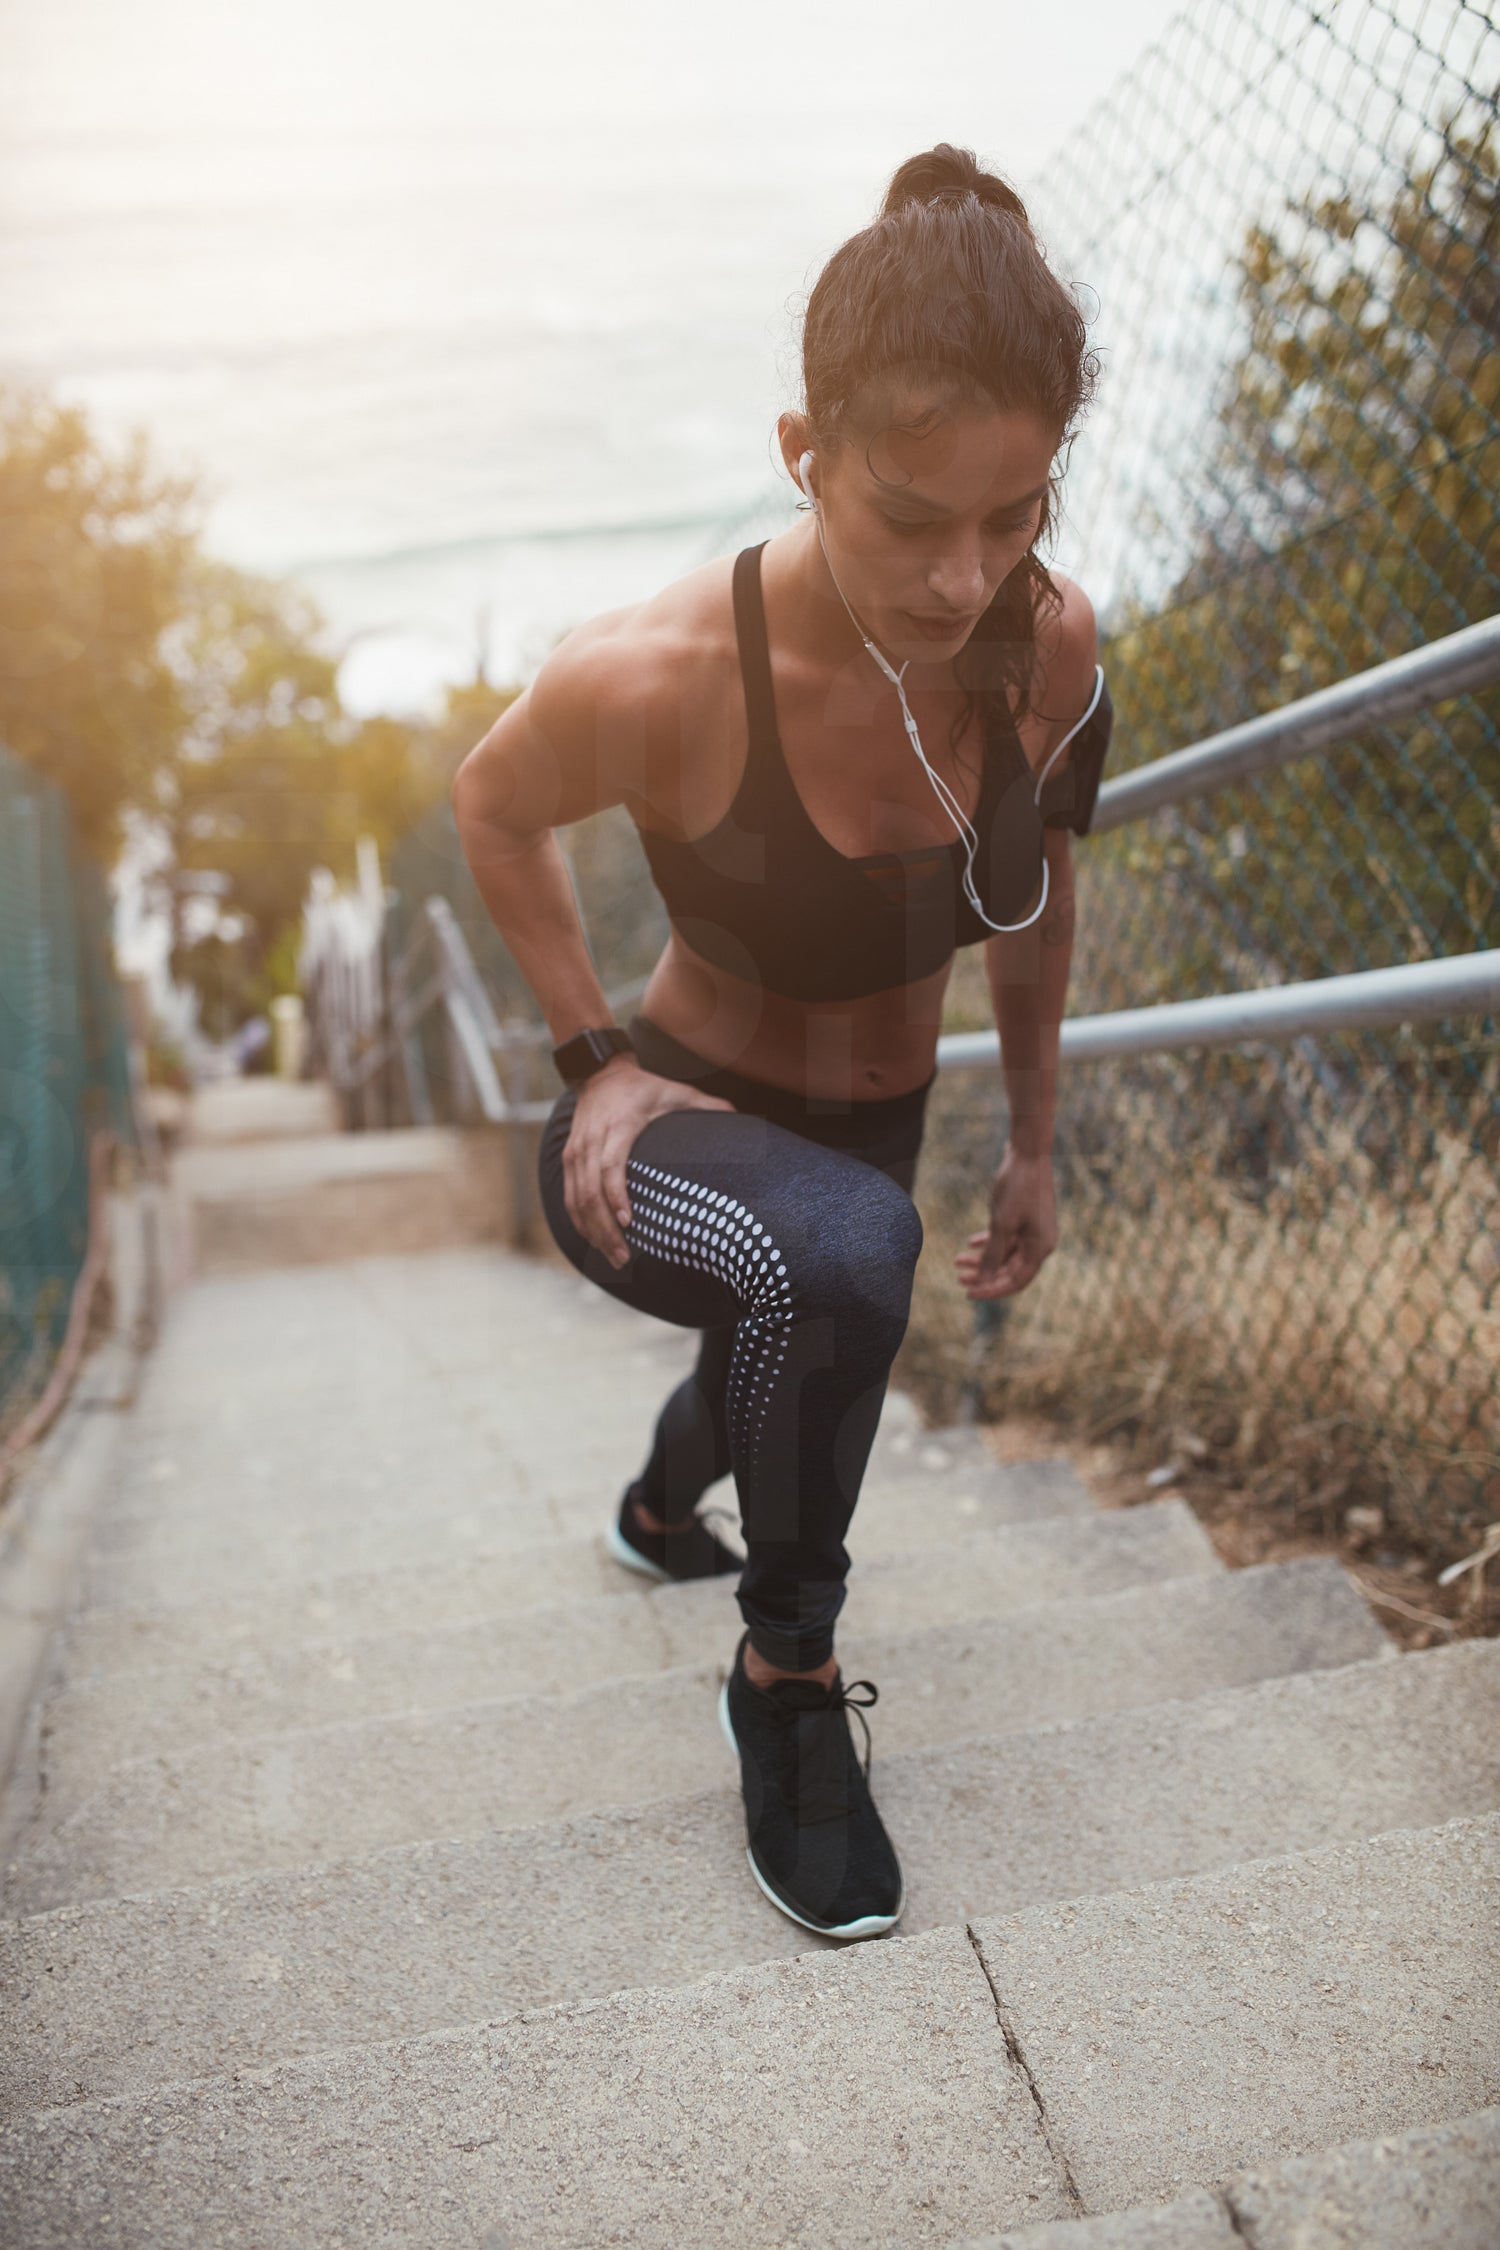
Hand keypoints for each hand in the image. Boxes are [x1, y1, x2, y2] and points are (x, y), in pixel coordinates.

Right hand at [562, 1057, 734, 1268]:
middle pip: (589, 1192)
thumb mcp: (675, 1091)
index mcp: (618, 1125)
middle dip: (605, 1229)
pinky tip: (596, 1242)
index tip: (629, 1222)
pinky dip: (580, 1223)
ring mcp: (575, 1152)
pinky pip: (569, 1198)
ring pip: (576, 1200)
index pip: (610, 1164)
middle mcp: (591, 1140)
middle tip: (625, 1258)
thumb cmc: (643, 1087)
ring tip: (615, 1258)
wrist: (599, 1074)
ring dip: (593, 1232)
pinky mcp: (568, 1160)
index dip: (616, 1195)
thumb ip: (706, 1105)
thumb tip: (740, 1118)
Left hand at [954, 1147, 1057, 1300]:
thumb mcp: (1001, 1224)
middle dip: (984, 1275)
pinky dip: (990, 1242)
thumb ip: (993, 1254)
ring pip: (1006, 1255)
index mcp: (1040, 1248)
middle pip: (1010, 1270)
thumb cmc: (1017, 1187)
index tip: (968, 1293)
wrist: (1028, 1152)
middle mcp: (1040, 1243)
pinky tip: (971, 1243)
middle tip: (958, 1278)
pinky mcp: (1026, 1219)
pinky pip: (1008, 1239)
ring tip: (957, 1260)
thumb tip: (986, 1280)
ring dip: (983, 1259)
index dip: (992, 1290)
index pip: (1015, 1281)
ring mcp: (1034, 1231)